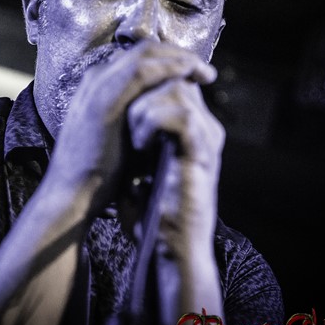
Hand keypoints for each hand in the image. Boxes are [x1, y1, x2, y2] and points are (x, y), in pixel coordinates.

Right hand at [46, 40, 220, 219]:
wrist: (72, 194)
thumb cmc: (98, 174)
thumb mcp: (121, 136)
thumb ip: (138, 118)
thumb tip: (166, 114)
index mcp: (99, 86)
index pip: (139, 60)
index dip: (169, 61)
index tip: (193, 74)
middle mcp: (97, 79)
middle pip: (144, 50)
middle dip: (178, 54)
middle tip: (203, 69)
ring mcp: (98, 86)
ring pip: (145, 54)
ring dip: (179, 57)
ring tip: (204, 72)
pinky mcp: (104, 101)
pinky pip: (142, 72)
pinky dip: (169, 68)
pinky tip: (189, 74)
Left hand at [126, 76, 224, 249]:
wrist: (171, 247)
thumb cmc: (153, 211)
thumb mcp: (142, 165)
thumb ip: (139, 137)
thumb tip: (119, 118)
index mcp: (191, 128)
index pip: (173, 81)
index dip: (148, 77)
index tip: (124, 92)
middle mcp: (203, 127)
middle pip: (175, 78)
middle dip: (144, 90)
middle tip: (129, 122)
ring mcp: (205, 138)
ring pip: (176, 89)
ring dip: (145, 108)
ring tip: (135, 137)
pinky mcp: (203, 152)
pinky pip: (180, 115)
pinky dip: (153, 123)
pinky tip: (142, 144)